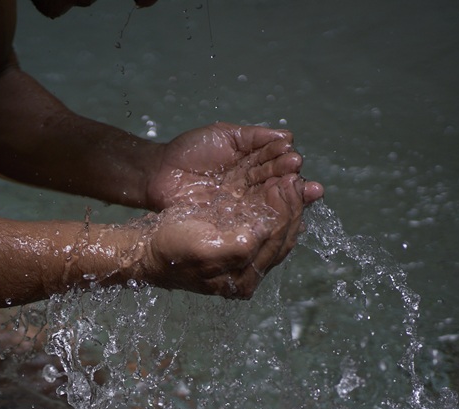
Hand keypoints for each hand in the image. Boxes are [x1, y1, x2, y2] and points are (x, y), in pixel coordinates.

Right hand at [141, 174, 305, 298]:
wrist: (145, 247)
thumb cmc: (170, 250)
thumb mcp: (204, 249)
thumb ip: (239, 245)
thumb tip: (265, 231)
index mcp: (244, 280)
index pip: (278, 244)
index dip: (287, 212)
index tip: (286, 185)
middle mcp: (249, 271)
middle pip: (284, 236)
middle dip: (292, 205)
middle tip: (294, 177)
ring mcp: (244, 256)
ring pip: (278, 227)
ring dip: (286, 201)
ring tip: (289, 176)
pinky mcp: (237, 240)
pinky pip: (265, 220)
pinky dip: (273, 201)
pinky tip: (275, 183)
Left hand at [146, 122, 323, 210]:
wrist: (159, 172)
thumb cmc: (189, 151)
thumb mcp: (225, 136)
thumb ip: (254, 137)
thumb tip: (286, 137)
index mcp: (253, 165)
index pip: (276, 163)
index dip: (285, 160)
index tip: (293, 157)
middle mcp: (252, 187)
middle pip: (278, 183)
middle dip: (290, 177)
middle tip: (296, 171)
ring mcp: (243, 206)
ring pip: (270, 203)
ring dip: (286, 196)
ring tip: (299, 188)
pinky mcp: (231, 223)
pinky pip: (253, 221)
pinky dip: (269, 217)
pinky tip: (283, 212)